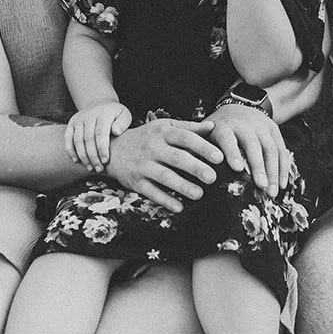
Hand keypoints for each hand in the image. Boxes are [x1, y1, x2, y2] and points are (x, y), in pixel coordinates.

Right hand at [64, 101, 131, 170]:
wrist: (101, 103)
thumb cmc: (115, 115)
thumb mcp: (124, 115)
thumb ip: (122, 123)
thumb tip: (115, 131)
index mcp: (103, 113)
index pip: (100, 133)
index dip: (102, 148)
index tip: (105, 161)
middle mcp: (89, 115)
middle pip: (88, 139)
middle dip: (93, 156)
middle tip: (98, 168)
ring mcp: (78, 119)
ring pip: (78, 141)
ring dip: (83, 157)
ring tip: (90, 168)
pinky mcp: (71, 123)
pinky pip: (68, 138)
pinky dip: (71, 151)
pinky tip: (77, 161)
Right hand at [104, 118, 223, 212]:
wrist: (113, 149)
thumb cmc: (147, 137)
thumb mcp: (164, 127)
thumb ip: (188, 127)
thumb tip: (213, 126)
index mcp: (163, 132)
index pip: (185, 138)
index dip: (202, 147)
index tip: (219, 157)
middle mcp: (152, 148)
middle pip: (176, 158)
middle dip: (195, 168)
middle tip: (213, 177)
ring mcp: (143, 165)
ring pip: (164, 176)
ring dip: (182, 186)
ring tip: (199, 194)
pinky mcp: (136, 182)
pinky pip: (151, 192)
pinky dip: (165, 200)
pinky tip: (180, 207)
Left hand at [205, 103, 289, 196]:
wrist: (239, 105)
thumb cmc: (217, 129)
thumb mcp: (205, 134)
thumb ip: (198, 150)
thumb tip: (187, 172)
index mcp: (224, 127)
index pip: (228, 139)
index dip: (233, 153)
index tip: (237, 168)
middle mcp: (245, 125)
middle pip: (253, 145)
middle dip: (258, 166)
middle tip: (261, 186)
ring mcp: (262, 126)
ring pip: (271, 148)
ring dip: (273, 171)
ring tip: (272, 192)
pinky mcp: (274, 129)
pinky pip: (282, 149)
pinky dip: (283, 168)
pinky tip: (282, 184)